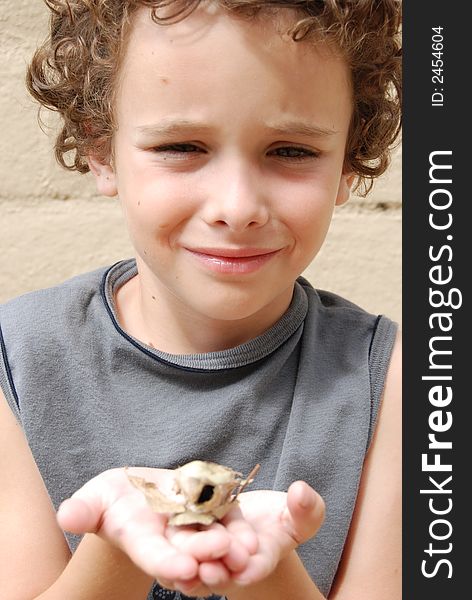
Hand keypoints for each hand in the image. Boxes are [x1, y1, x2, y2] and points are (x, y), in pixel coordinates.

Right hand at [57, 468, 323, 596]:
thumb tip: (66, 516)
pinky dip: (238, 528)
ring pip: (212, 538)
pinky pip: (226, 518)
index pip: (154, 555)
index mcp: (142, 540)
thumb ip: (85, 509)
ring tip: (246, 549)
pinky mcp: (212, 511)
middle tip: (223, 551)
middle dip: (204, 553)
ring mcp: (193, 527)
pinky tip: (253, 536)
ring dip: (229, 548)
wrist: (142, 493)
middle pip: (189, 549)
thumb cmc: (112, 497)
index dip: (166, 562)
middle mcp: (171, 540)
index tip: (181, 569)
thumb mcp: (96, 498)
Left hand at [180, 482, 324, 596]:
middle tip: (211, 569)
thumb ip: (307, 509)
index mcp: (262, 557)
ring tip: (186, 568)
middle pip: (223, 571)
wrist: (248, 520)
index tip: (246, 567)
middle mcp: (233, 565)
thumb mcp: (298, 513)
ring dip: (191, 570)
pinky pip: (178, 555)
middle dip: (218, 572)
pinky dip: (172, 559)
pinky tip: (165, 553)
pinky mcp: (187, 546)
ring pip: (197, 568)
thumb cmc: (279, 518)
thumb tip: (302, 492)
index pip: (259, 565)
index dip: (253, 568)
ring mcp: (208, 558)